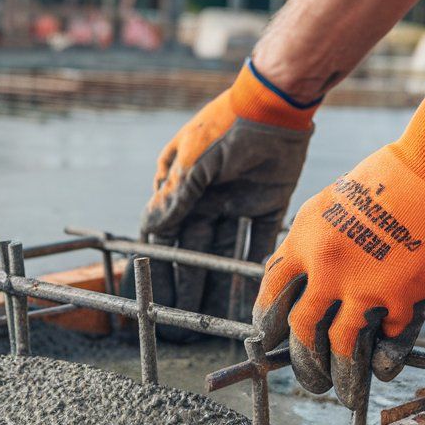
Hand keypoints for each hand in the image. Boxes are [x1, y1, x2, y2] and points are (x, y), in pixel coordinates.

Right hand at [137, 60, 319, 322]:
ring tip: (213, 315)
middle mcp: (205, 196)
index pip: (163, 232)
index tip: (153, 296)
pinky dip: (254, 264)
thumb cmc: (224, 128)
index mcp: (179, 183)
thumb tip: (148, 231)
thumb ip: (175, 200)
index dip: (158, 264)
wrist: (276, 104)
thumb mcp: (193, 164)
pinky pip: (257, 239)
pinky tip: (250, 292)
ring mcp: (236, 200)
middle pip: (193, 248)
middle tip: (182, 320)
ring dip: (217, 279)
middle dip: (187, 282)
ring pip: (223, 249)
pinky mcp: (266, 203)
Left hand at [253, 89, 424, 406]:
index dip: (267, 323)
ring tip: (342, 391)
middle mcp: (329, 270)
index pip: (272, 293)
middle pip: (301, 330)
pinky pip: (389, 344)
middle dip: (302, 362)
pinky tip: (382, 370)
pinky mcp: (405, 300)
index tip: (267, 339)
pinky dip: (384, 363)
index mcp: (305, 242)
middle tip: (306, 379)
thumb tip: (299, 275)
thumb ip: (312, 241)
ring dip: (340, 376)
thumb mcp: (331, 202)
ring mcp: (366, 288)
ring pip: (342, 348)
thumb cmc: (388, 178)